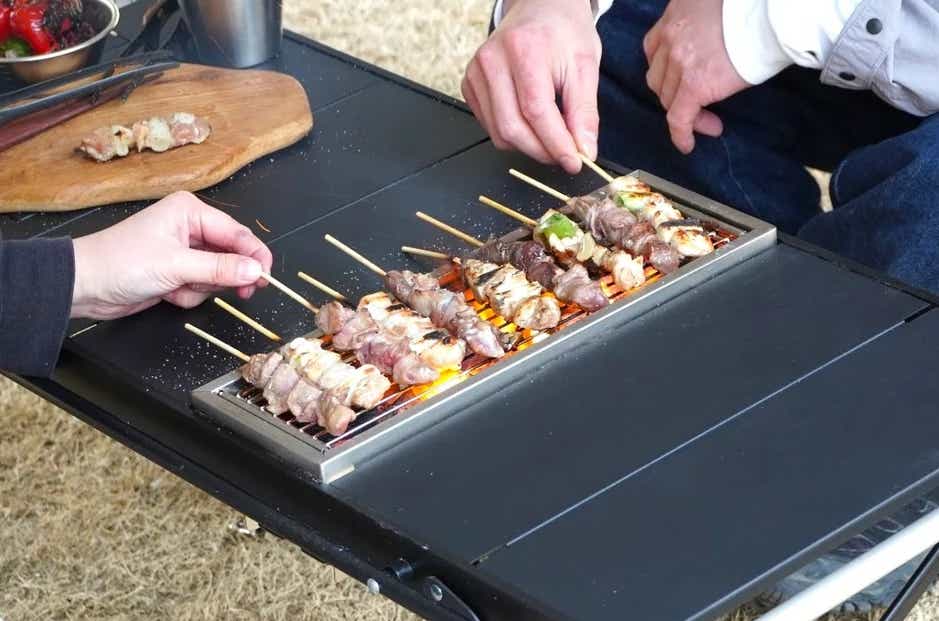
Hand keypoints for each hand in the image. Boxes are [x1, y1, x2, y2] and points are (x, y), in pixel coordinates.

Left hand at [71, 191, 272, 319]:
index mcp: (191, 212)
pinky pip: (201, 286)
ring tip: (178, 287)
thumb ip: (220, 268)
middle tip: (242, 293)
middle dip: (226, 276)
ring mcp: (184, 251)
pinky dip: (189, 294)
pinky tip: (168, 293)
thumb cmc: (122, 263)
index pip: (238, 234)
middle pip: (232, 255)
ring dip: (202, 287)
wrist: (84, 285)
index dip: (256, 256)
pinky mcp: (177, 272)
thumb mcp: (176, 265)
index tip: (268, 279)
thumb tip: (257, 271)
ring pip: (218, 274)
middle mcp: (190, 227)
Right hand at [462, 0, 600, 173]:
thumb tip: (584, 151)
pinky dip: (513, 135)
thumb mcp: (585, 66)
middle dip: (542, 151)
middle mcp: (492, 60)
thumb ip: (584, 112)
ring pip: (499, 134)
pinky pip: (490, 126)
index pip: (536, 111)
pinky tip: (530, 122)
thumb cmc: (563, 32)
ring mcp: (476, 73)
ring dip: (528, 147)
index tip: (574, 162)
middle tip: (564, 155)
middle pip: (512, 128)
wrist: (539, 8)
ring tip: (551, 137)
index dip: (556, 144)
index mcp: (524, 49)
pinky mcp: (469, 84)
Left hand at [643, 0, 748, 153]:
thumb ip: (703, 26)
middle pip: (660, 77)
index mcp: (676, 14)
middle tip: (697, 104)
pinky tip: (688, 145)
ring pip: (668, 99)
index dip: (665, 70)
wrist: (773, 16)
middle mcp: (671, 36)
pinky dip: (681, 134)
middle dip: (674, 94)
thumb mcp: (719, 9)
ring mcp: (679, 61)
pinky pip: (678, 118)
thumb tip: (711, 46)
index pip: (655, 49)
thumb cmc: (757, 11)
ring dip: (686, 113)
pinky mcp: (694, 84)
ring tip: (710, 122)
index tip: (679, 80)